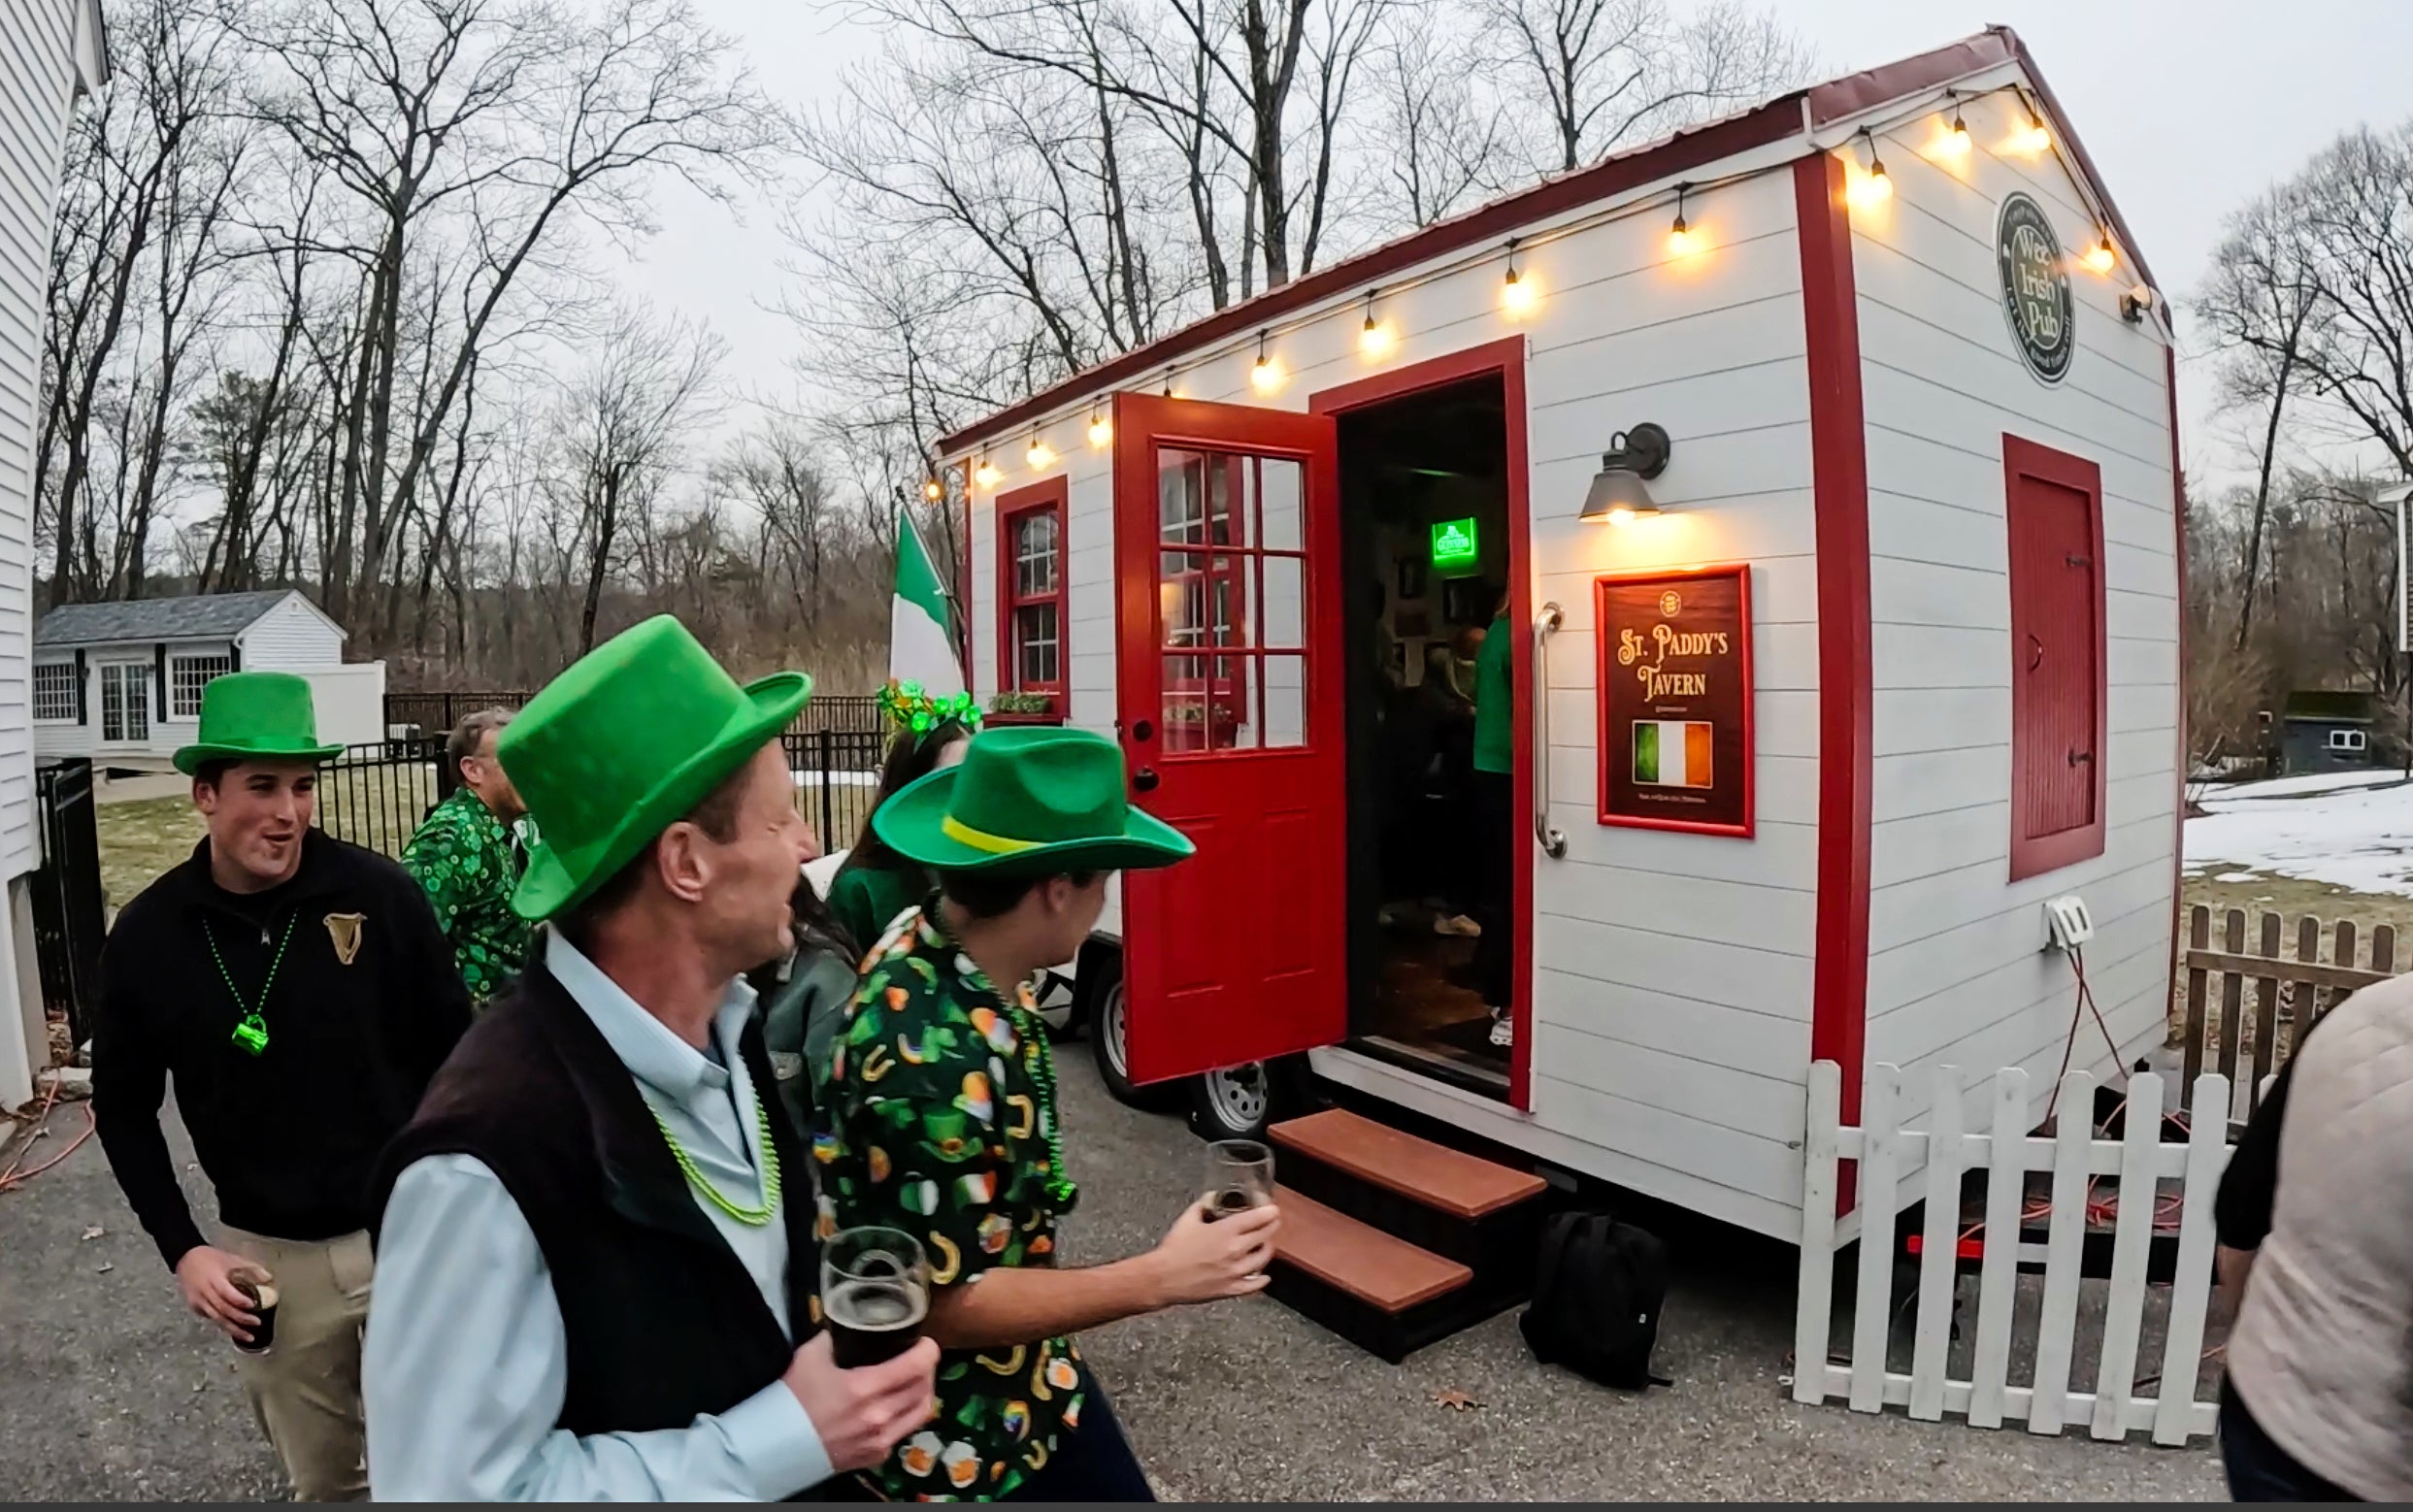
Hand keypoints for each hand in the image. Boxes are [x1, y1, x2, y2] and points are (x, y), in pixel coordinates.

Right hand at [174, 1246, 264, 1343]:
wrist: (186, 1259)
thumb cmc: (212, 1258)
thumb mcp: (232, 1259)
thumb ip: (251, 1268)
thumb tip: (269, 1279)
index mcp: (214, 1279)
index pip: (226, 1293)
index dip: (239, 1300)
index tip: (253, 1305)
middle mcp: (204, 1292)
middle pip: (222, 1309)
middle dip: (240, 1319)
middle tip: (256, 1323)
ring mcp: (198, 1302)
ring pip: (216, 1318)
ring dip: (233, 1329)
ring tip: (248, 1337)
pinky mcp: (195, 1307)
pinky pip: (211, 1318)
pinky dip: (223, 1324)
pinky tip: (235, 1331)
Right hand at [783, 1331, 939, 1473]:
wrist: (774, 1447)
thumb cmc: (792, 1400)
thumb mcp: (810, 1356)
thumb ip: (833, 1338)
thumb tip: (845, 1325)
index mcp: (865, 1388)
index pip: (916, 1366)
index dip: (928, 1350)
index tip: (925, 1342)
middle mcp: (879, 1417)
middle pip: (924, 1388)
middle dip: (928, 1369)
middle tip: (920, 1358)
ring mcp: (880, 1441)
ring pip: (921, 1413)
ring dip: (923, 1393)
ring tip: (915, 1381)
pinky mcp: (875, 1457)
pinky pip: (904, 1432)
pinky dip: (907, 1415)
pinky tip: (896, 1406)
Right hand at [1147, 1199, 1279, 1306]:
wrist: (1163, 1278)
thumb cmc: (1174, 1249)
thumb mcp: (1187, 1219)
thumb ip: (1203, 1205)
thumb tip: (1212, 1196)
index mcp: (1226, 1231)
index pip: (1257, 1218)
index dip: (1269, 1211)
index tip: (1272, 1209)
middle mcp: (1235, 1250)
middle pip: (1265, 1236)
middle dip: (1271, 1226)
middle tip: (1271, 1222)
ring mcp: (1235, 1271)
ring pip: (1263, 1259)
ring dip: (1267, 1249)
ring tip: (1264, 1245)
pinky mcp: (1231, 1289)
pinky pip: (1254, 1285)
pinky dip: (1262, 1280)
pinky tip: (1264, 1276)